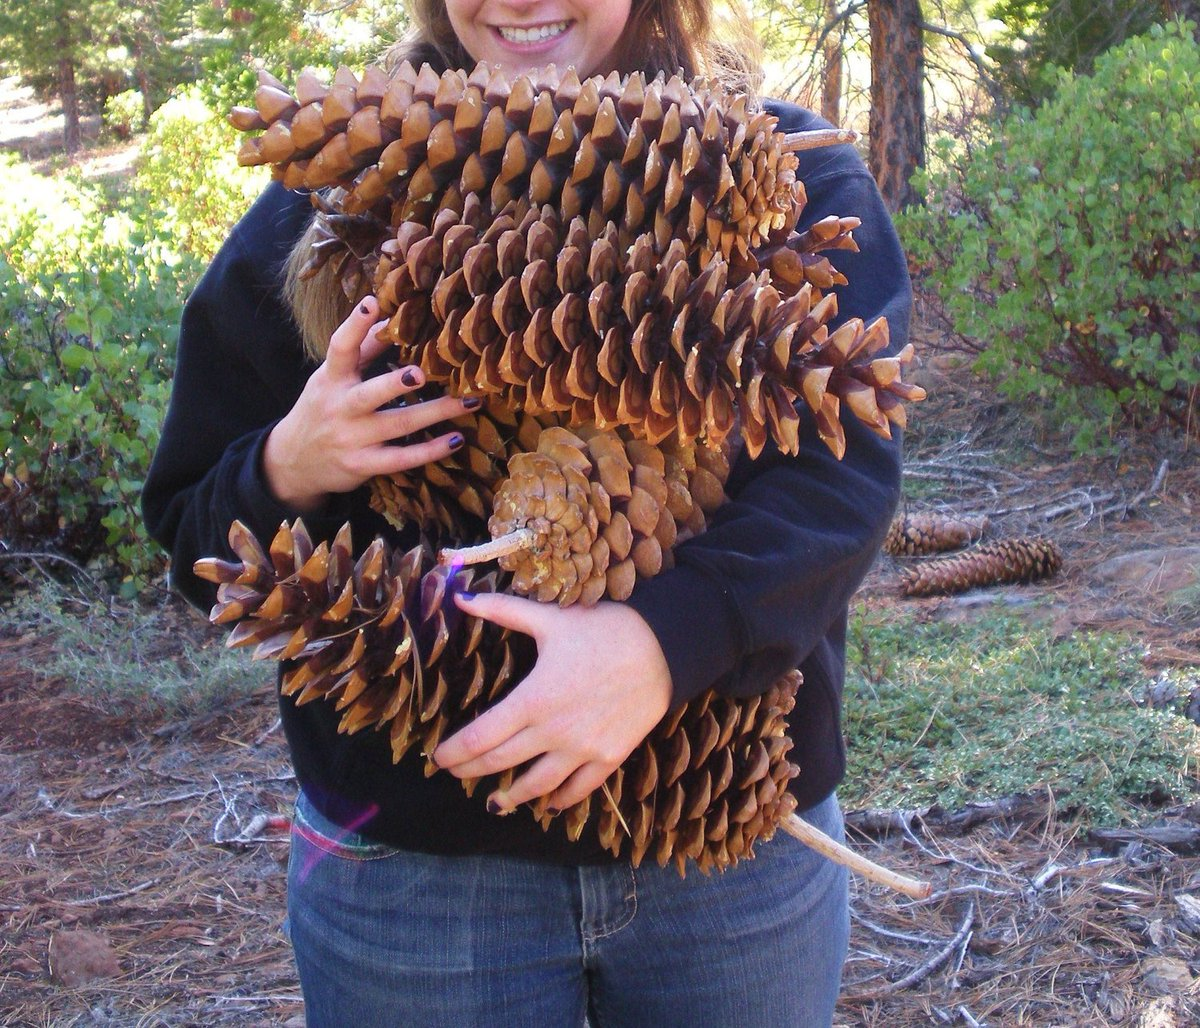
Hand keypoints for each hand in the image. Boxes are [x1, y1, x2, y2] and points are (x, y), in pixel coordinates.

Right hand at [263, 296, 475, 511]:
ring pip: (397, 425)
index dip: (354, 326)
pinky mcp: (364, 465)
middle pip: (370, 395)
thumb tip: (390, 316)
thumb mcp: (331, 378)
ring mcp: (352, 439)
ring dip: (435, 413)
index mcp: (331, 380)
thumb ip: (362, 350)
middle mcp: (340, 408)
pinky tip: (456, 439)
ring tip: (467, 402)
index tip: (371, 304)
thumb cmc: (322, 409)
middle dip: (395, 384)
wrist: (295, 462)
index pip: (339, 349)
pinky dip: (430, 450)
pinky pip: (402, 459)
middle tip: (422, 373)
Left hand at [433, 593, 672, 814]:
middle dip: (472, 771)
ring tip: (495, 803)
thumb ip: (502, 611)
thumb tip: (460, 599)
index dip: (455, 752)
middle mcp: (553, 732)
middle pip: (501, 763)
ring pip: (537, 785)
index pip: (481, 737)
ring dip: (512, 796)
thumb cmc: (604, 630)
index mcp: (533, 700)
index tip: (438, 758)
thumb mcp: (550, 618)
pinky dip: (560, 800)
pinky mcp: (609, 757)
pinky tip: (549, 804)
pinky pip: (579, 789)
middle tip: (456, 775)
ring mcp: (582, 749)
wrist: (663, 649)